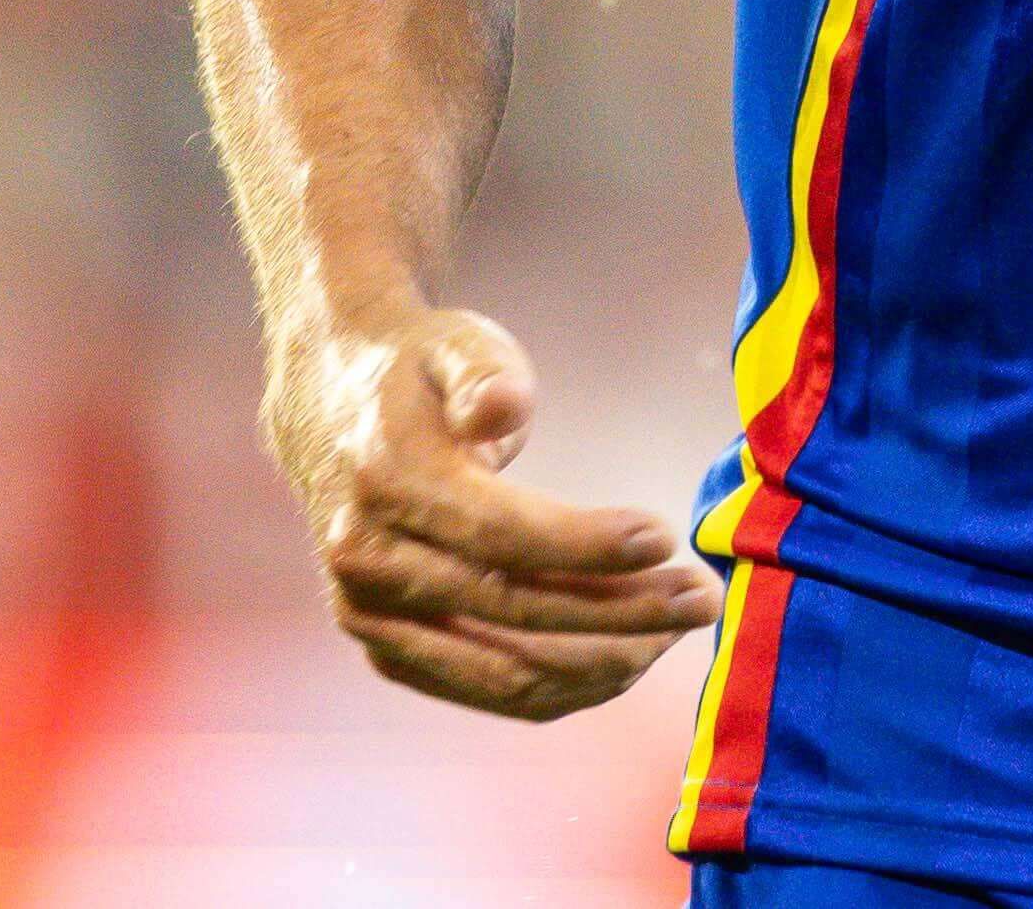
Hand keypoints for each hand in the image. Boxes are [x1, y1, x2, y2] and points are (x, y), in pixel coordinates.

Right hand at [266, 305, 724, 718]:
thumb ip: (485, 370)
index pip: (498, 533)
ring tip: (677, 627)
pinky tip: (629, 653)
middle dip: (619, 611)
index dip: (586, 544)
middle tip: (700, 597)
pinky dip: (566, 684)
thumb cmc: (419, 375)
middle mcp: (365, 562)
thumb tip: (500, 408)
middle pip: (511, 610)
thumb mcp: (454, 342)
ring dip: (603, 660)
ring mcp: (371, 617)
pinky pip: (489, 690)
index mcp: (384, 481)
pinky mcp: (389, 651)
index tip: (666, 538)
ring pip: (504, 671)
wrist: (332, 415)